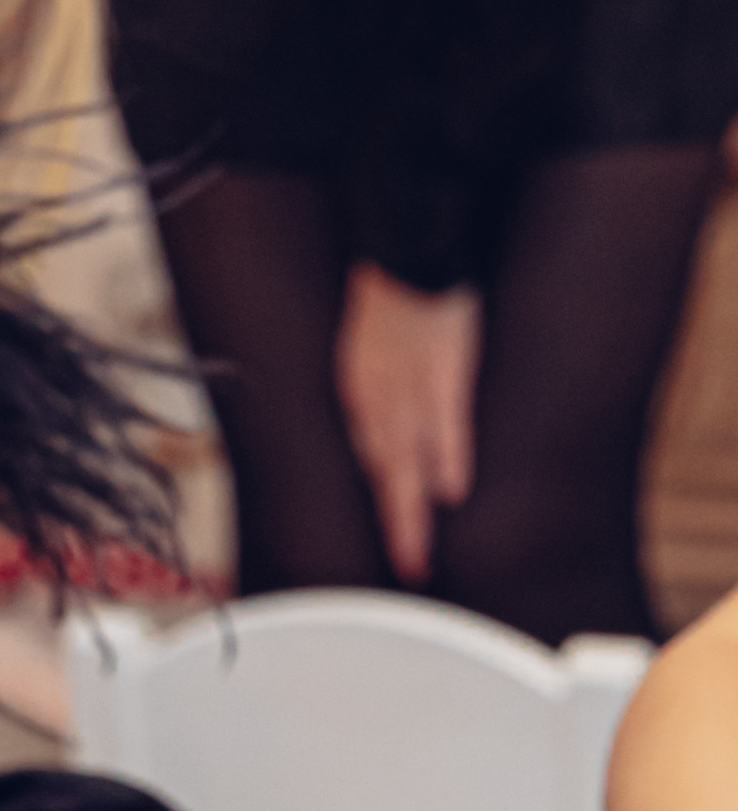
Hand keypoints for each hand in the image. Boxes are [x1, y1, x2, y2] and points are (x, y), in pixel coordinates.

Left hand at [334, 262, 478, 584]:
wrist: (407, 244)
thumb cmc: (396, 290)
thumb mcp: (375, 342)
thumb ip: (383, 382)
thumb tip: (399, 419)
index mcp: (360, 387)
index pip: (371, 454)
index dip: (384, 497)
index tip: (396, 537)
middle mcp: (378, 394)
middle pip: (385, 469)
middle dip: (396, 521)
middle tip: (408, 566)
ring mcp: (409, 384)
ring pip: (408, 456)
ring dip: (411, 507)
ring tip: (416, 553)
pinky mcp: (443, 368)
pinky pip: (445, 420)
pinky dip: (447, 455)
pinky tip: (451, 490)